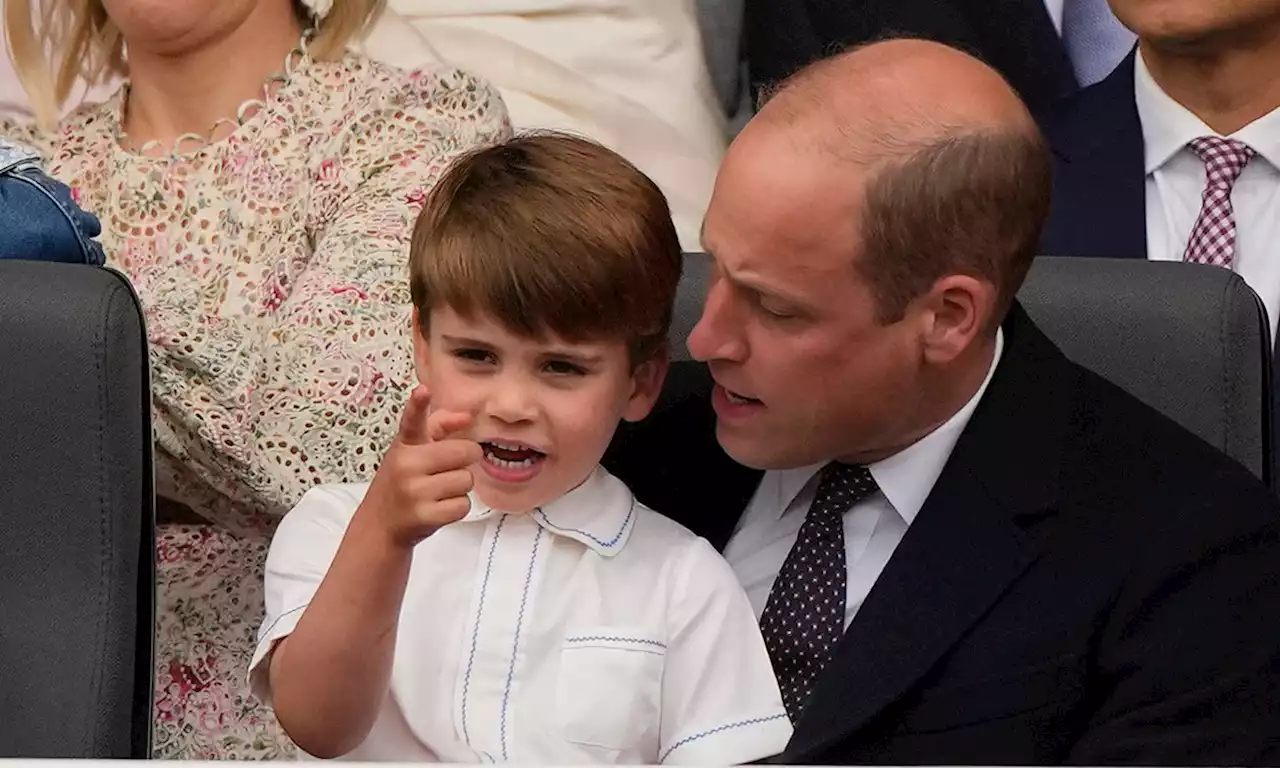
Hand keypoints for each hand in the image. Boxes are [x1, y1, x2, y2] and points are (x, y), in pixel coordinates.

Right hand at [359, 386, 481, 547]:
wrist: (380, 525)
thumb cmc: (402, 482)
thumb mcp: (412, 451)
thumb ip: (439, 428)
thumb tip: (467, 417)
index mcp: (405, 445)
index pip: (412, 420)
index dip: (418, 404)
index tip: (423, 391)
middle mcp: (406, 465)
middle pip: (464, 452)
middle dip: (464, 461)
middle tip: (447, 470)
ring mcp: (414, 491)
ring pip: (466, 480)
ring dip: (459, 488)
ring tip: (438, 492)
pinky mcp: (424, 516)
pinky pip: (463, 505)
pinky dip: (457, 508)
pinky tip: (439, 508)